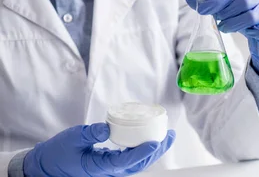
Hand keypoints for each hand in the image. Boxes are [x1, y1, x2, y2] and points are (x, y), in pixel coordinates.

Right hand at [23, 123, 174, 175]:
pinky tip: (151, 139)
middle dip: (157, 150)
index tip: (156, 142)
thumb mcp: (71, 139)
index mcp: (100, 167)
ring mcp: (111, 170)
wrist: (48, 167)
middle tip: (170, 135)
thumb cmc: (58, 153)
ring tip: (166, 137)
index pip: (126, 161)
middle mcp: (109, 171)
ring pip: (138, 163)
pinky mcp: (111, 165)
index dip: (143, 152)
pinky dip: (143, 150)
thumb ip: (89, 133)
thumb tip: (107, 128)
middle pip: (139, 163)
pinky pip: (132, 159)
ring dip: (154, 151)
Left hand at [186, 0, 258, 81]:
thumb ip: (213, 2)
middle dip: (224, 13)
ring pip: (252, 16)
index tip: (203, 8)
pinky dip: (252, 33)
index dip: (217, 0)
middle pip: (243, 1)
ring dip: (234, 24)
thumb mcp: (231, 7)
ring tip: (225, 27)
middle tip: (217, 20)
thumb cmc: (251, 17)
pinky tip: (247, 33)